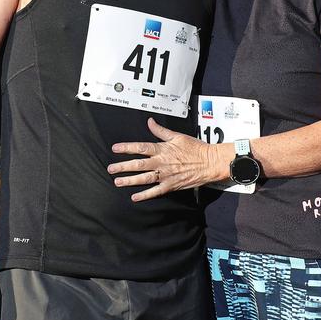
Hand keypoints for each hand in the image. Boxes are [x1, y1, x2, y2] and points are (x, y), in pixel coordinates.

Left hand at [108, 118, 223, 201]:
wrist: (210, 162)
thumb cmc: (195, 148)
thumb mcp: (177, 136)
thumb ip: (161, 130)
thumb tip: (150, 122)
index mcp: (162, 149)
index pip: (140, 147)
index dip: (126, 148)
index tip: (115, 148)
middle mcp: (162, 162)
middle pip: (138, 164)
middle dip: (123, 167)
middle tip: (111, 169)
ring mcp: (165, 175)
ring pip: (144, 178)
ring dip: (129, 181)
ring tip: (118, 182)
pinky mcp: (171, 185)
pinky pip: (155, 191)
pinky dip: (144, 195)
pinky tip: (134, 197)